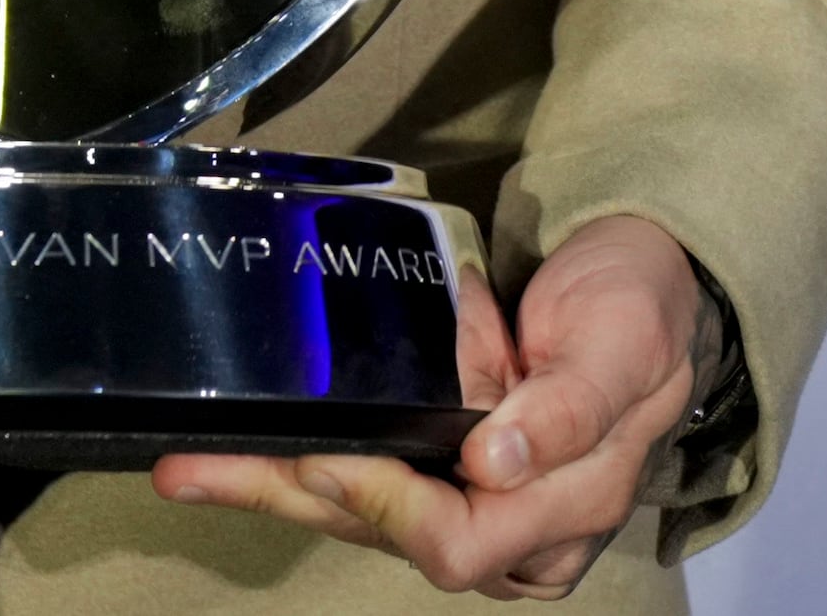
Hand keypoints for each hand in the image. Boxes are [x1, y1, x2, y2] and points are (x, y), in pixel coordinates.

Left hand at [152, 212, 701, 600]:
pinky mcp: (440, 472)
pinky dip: (296, 472)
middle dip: (291, 500)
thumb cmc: (633, 314)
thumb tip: (496, 459)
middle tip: (196, 469)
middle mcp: (512, 530)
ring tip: (186, 469)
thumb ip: (569, 406)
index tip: (326, 455)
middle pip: (384, 537)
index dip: (385, 504)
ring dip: (271, 490)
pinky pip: (360, 485)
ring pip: (357, 517)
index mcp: (564, 512)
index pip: (457, 539)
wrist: (639, 287)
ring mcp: (471, 504)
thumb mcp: (620, 347)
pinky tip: (229, 460)